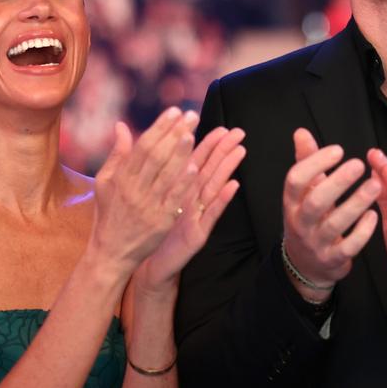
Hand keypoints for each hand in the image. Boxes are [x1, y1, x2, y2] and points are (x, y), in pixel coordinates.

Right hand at [90, 108, 201, 276]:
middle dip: (174, 133)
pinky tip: (194, 168)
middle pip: (156, 156)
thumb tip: (121, 125)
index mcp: (121, 178)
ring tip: (192, 133)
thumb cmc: (109, 213)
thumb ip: (117, 154)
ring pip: (165, 175)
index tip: (174, 111)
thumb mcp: (105, 183)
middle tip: (191, 115)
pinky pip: (173, 200)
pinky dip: (182, 184)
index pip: (142, 146)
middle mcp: (133, 190)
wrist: (111, 252)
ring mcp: (147, 206)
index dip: (159, 127)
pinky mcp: (159, 223)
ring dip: (180, 153)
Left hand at [135, 125, 245, 292]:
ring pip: (214, 187)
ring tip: (240, 151)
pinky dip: (223, 200)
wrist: (146, 261)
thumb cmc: (150, 228)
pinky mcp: (198, 233)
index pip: (195, 161)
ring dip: (228, 169)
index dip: (208, 144)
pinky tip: (234, 186)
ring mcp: (197, 216)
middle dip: (223, 150)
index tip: (220, 127)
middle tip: (238, 132)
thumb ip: (156, 173)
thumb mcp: (153, 198)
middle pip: (209, 170)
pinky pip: (211, 214)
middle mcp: (192, 200)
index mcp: (180, 189)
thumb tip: (157, 148)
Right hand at [281, 128, 379, 300]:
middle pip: (315, 202)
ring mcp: (316, 243)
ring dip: (356, 203)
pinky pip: (348, 247)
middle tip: (359, 164)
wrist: (306, 264)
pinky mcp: (333, 259)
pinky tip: (374, 215)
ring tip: (376, 185)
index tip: (338, 150)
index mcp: (291, 202)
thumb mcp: (302, 193)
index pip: (295, 180)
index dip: (314, 163)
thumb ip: (305, 162)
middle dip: (337, 182)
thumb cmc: (308, 219)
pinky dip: (362, 231)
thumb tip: (301, 132)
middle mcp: (300, 222)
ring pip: (335, 224)